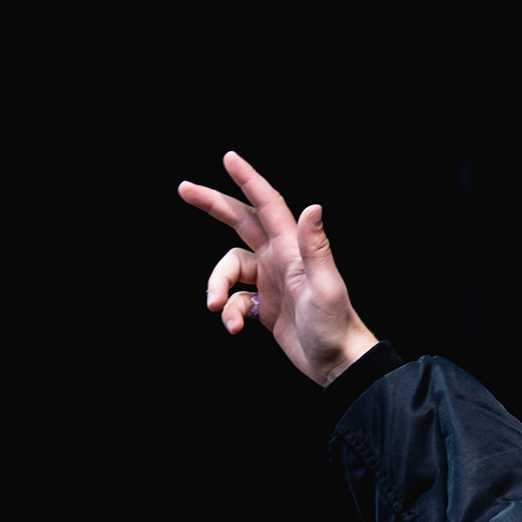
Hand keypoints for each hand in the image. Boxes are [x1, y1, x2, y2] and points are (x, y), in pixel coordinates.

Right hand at [176, 150, 378, 386]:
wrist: (338, 363)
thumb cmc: (335, 325)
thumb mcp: (325, 286)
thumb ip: (315, 248)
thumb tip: (313, 207)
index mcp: (291, 248)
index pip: (267, 205)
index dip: (248, 180)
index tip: (228, 158)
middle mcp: (279, 258)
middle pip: (239, 221)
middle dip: (212, 204)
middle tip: (183, 189)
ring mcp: (270, 281)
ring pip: (229, 270)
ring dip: (217, 286)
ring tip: (217, 309)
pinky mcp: (264, 305)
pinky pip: (235, 300)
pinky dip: (229, 313)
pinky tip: (235, 328)